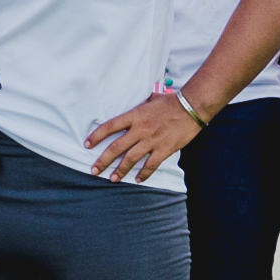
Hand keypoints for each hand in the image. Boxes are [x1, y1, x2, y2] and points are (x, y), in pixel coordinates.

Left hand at [85, 91, 204, 183]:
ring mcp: (152, 140)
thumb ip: (138, 106)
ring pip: (131, 159)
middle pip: (116, 147)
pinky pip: (151, 165)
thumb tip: (131, 106)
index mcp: (134, 116)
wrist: (192, 107)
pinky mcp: (164, 149)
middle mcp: (140, 129)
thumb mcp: (149, 100)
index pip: (110, 127)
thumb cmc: (171, 101)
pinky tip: (138, 180)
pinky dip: (144, 173)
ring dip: (120, 170)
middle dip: (103, 160)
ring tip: (112, 179)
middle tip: (94, 170)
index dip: (96, 136)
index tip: (87, 144)